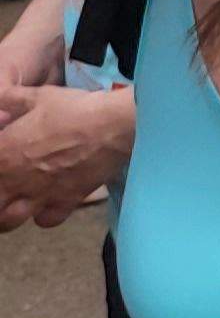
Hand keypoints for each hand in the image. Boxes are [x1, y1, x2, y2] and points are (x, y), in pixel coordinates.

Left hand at [0, 83, 134, 229]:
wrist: (111, 126)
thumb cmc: (73, 109)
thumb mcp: (38, 96)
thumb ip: (12, 99)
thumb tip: (2, 100)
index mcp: (1, 154)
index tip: (4, 155)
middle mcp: (13, 181)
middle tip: (4, 188)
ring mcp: (38, 195)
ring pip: (8, 221)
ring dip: (8, 215)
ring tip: (15, 203)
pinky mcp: (64, 202)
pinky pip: (46, 221)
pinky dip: (44, 216)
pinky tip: (48, 204)